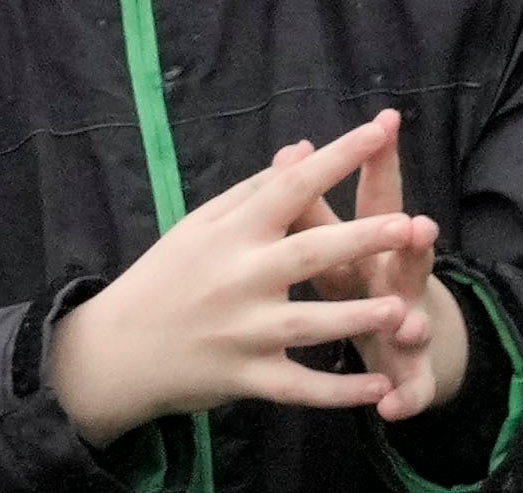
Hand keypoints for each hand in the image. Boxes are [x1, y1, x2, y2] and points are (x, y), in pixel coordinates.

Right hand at [50, 112, 452, 440]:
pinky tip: (379, 391)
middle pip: (310, 253)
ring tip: (403, 311)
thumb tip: (301, 151)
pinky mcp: (245, 378)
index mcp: (232, 234)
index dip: (336, 157)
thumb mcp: (197, 226)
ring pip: (309, 325)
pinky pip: (298, 388)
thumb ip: (252, 192)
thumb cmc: (162, 279)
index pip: (291, 187)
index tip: (379, 128)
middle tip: (410, 224)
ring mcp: (243, 333)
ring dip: (357, 318)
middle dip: (362, 239)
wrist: (112, 353)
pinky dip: (337, 393)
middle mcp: (240, 279)